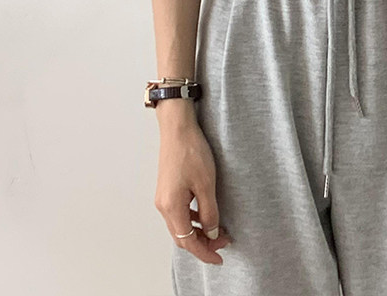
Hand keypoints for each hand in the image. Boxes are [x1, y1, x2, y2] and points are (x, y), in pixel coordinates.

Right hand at [155, 113, 232, 264]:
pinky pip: (178, 214)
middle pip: (182, 237)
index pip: (188, 241)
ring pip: (179, 226)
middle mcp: (163, 206)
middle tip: (223, 242)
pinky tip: (204, 215)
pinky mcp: (167, 189)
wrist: (177, 128)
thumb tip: (212, 233)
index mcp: (171, 207)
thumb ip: (209, 211)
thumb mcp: (206, 184)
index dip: (205, 253)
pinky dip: (192, 220)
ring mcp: (163, 198)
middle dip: (203, 244)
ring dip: (198, 232)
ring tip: (218, 229)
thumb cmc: (191, 151)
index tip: (220, 258)